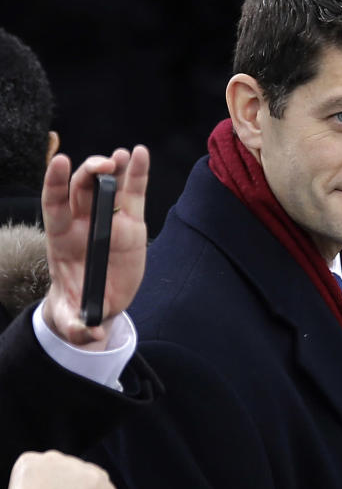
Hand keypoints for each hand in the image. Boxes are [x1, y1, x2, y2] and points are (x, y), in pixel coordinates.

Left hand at [41, 146, 149, 347]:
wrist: (96, 302)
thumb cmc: (78, 306)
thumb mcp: (74, 320)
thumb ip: (78, 326)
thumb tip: (91, 334)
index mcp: (63, 239)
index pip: (54, 204)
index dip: (54, 182)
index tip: (60, 160)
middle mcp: (83, 223)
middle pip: (81, 188)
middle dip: (89, 172)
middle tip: (105, 166)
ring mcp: (108, 219)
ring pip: (107, 185)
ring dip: (112, 166)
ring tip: (123, 156)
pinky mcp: (131, 222)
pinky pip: (133, 193)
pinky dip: (137, 173)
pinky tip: (140, 154)